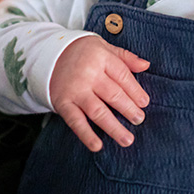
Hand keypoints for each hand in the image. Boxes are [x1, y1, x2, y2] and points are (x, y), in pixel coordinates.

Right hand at [49, 36, 149, 151]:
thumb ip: (125, 57)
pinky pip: (76, 121)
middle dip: (129, 109)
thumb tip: (146, 66)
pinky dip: (86, 135)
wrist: (48, 55)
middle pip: (113, 94)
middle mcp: (88, 74)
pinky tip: (97, 146)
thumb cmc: (82, 53)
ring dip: (114, 127)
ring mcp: (75, 90)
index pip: (123, 76)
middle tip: (139, 119)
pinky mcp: (63, 103)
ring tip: (127, 139)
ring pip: (98, 111)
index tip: (144, 103)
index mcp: (100, 57)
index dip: (136, 91)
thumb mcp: (103, 47)